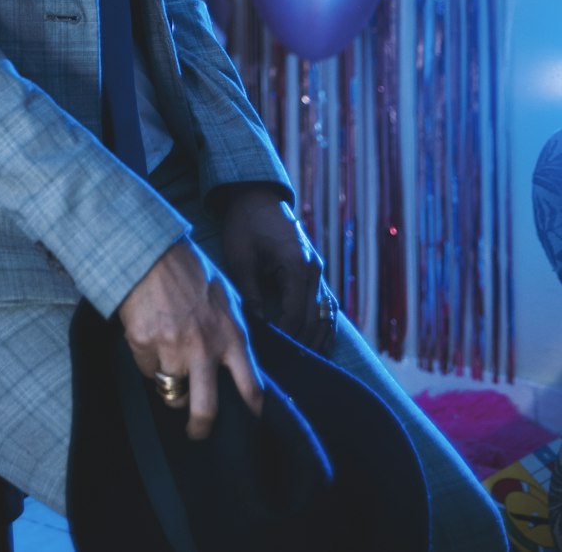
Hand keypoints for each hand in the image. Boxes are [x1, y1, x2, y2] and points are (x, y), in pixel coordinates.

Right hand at [117, 237, 263, 440]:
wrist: (153, 253)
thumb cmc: (193, 273)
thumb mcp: (227, 300)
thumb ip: (233, 335)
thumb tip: (239, 368)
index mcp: (231, 336)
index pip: (251, 388)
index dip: (252, 412)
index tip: (250, 423)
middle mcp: (204, 348)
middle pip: (206, 410)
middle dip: (201, 428)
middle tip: (197, 431)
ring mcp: (172, 349)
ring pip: (172, 393)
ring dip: (171, 384)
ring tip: (169, 361)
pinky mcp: (144, 346)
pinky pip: (148, 372)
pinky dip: (149, 363)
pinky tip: (152, 339)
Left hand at [218, 184, 335, 353]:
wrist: (255, 197)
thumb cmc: (244, 226)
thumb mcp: (241, 260)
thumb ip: (251, 294)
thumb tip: (259, 327)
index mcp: (296, 266)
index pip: (295, 316)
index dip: (285, 339)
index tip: (270, 359)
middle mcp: (314, 270)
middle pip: (314, 321)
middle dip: (301, 346)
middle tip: (285, 370)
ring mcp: (318, 270)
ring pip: (326, 316)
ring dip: (317, 340)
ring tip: (302, 366)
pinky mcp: (315, 271)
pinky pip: (326, 305)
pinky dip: (324, 326)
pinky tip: (316, 345)